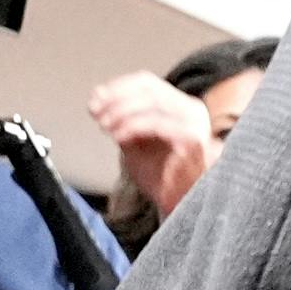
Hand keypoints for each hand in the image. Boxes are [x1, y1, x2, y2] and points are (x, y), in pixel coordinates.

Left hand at [88, 70, 216, 219]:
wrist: (179, 206)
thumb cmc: (161, 177)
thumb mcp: (134, 140)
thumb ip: (120, 117)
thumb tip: (99, 94)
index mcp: (181, 106)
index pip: (147, 83)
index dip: (118, 88)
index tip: (96, 100)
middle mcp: (192, 110)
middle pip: (149, 89)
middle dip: (116, 99)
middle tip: (96, 113)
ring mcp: (194, 123)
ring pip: (152, 102)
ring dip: (121, 112)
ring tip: (105, 126)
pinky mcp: (192, 139)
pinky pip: (156, 123)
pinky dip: (132, 127)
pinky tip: (119, 137)